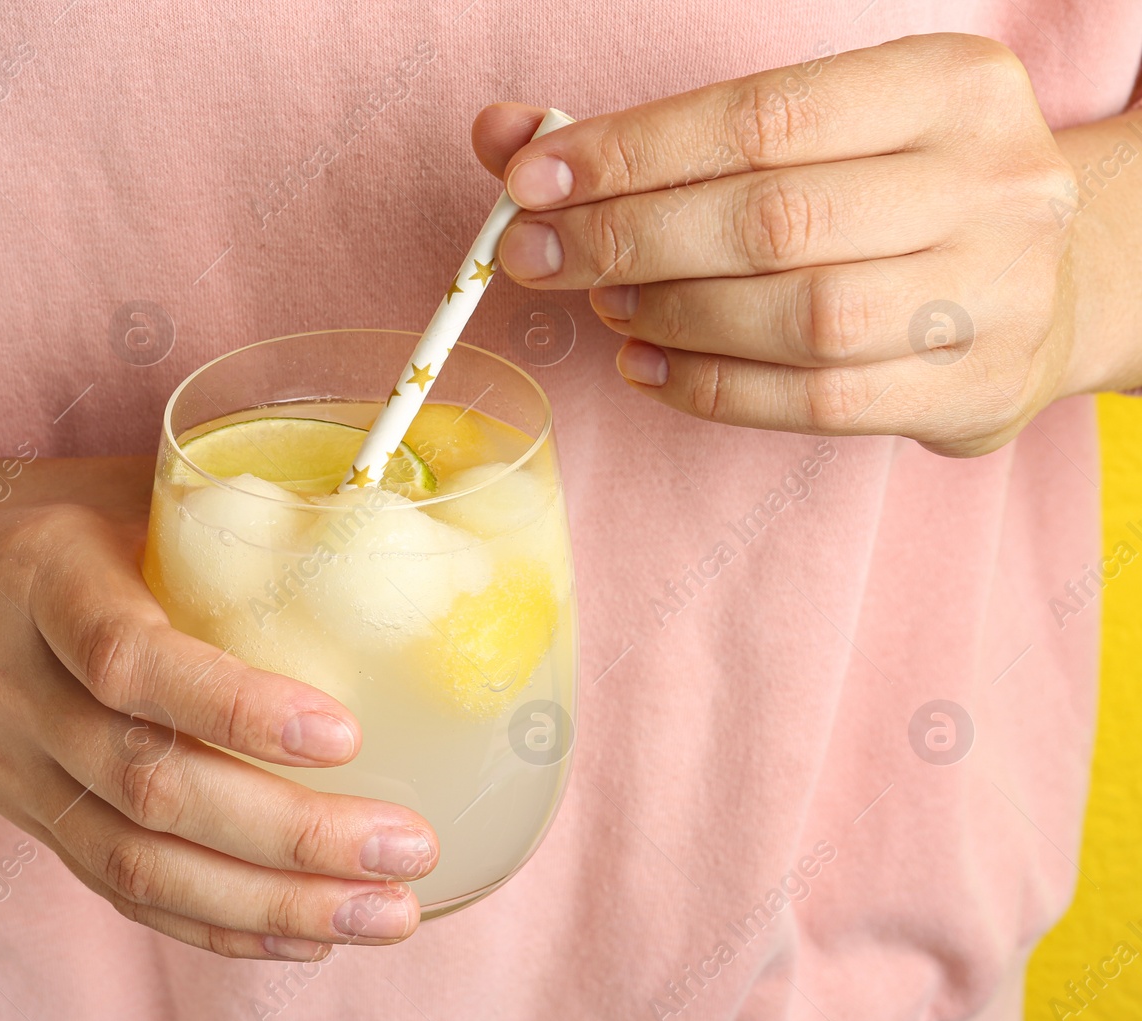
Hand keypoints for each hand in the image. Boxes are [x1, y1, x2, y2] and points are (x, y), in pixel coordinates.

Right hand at [0, 455, 437, 960]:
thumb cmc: (16, 521)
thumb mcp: (107, 485)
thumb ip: (224, 505)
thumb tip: (385, 511)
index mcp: (39, 580)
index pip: (128, 659)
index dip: (234, 706)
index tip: (344, 736)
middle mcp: (15, 689)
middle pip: (145, 786)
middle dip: (288, 836)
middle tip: (407, 847)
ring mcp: (13, 771)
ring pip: (136, 864)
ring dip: (270, 906)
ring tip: (387, 914)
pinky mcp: (27, 819)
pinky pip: (117, 889)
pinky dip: (214, 926)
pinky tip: (304, 939)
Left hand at [475, 34, 1081, 456]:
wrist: (1051, 280)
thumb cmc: (892, 193)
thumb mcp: (806, 134)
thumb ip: (656, 135)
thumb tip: (502, 133)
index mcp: (950, 86)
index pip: (762, 117)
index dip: (632, 152)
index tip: (531, 180)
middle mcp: (993, 182)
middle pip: (772, 219)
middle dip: (627, 238)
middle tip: (537, 254)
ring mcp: (996, 294)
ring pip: (797, 317)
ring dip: (670, 315)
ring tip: (606, 303)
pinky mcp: (971, 391)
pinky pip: (813, 402)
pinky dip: (708, 388)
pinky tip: (645, 365)